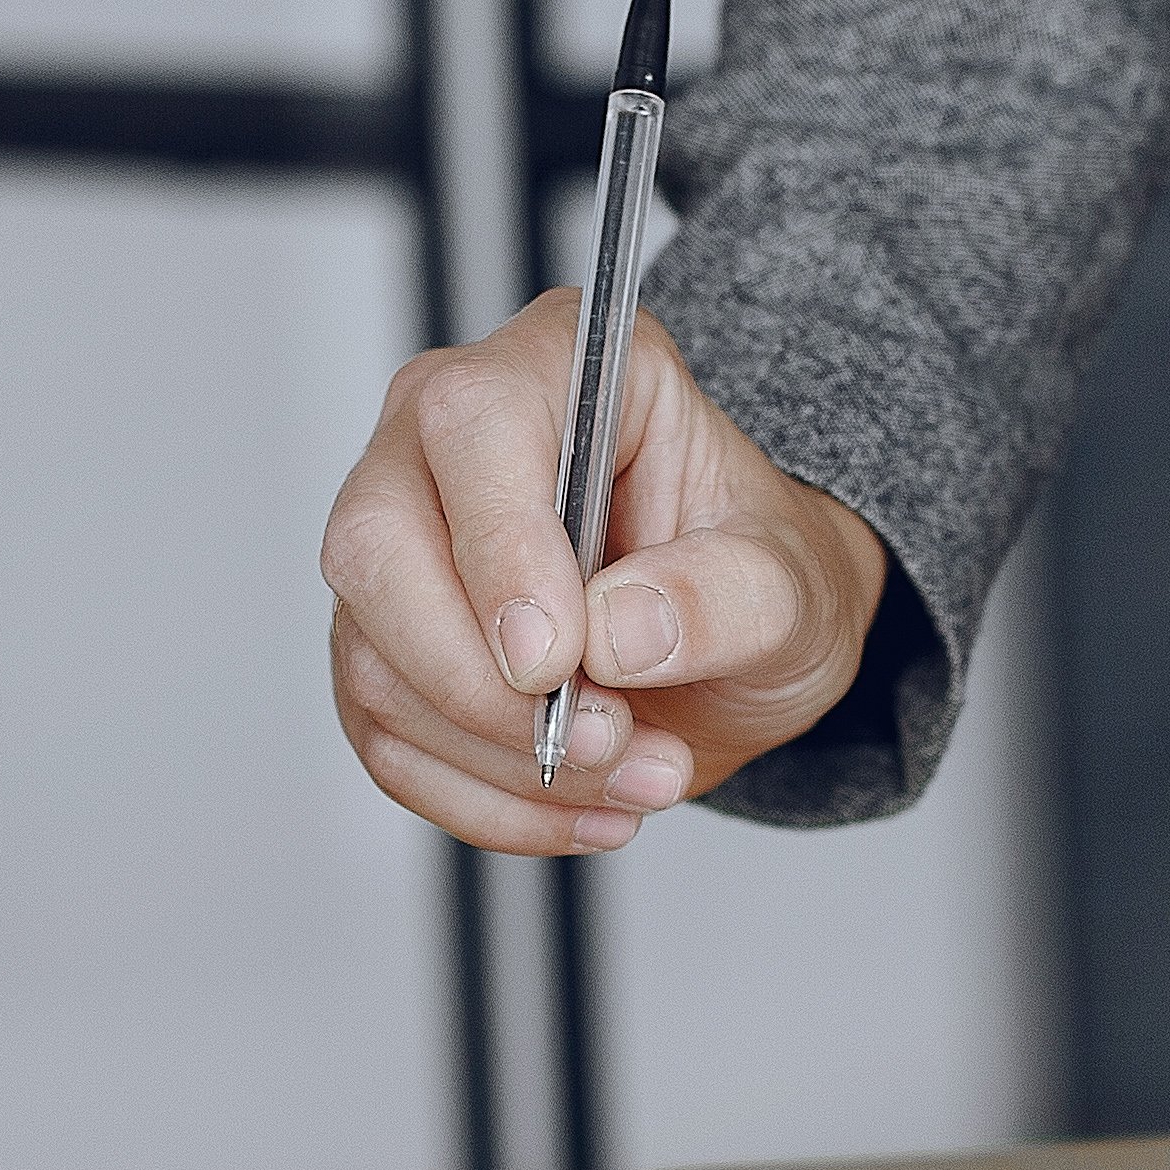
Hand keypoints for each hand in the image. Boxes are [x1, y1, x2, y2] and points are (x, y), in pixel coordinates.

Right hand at [319, 292, 889, 854]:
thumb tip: (618, 630)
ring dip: (505, 758)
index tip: (560, 660)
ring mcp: (399, 545)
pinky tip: (578, 803)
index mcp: (557, 367)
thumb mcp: (793, 587)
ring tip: (634, 775)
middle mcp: (447, 441)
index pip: (471, 425)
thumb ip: (725, 597)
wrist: (743, 649)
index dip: (500, 548)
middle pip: (375, 546)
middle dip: (483, 683)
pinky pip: (387, 741)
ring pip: (375, 662)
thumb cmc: (757, 578)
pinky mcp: (384, 648)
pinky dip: (485, 800)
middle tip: (606, 739)